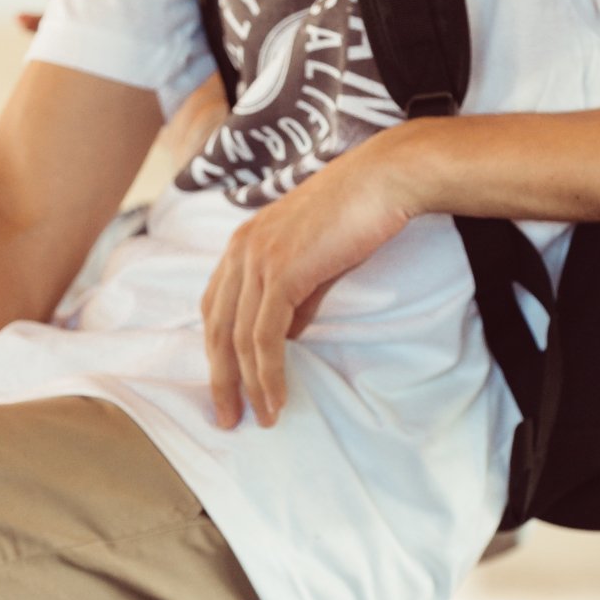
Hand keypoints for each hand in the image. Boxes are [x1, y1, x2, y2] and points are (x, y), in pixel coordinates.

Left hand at [200, 134, 418, 427]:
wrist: (384, 181)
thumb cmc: (357, 216)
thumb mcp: (316, 261)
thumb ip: (295, 298)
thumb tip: (286, 338)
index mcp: (243, 244)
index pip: (216, 308)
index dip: (219, 352)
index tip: (228, 388)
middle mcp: (240, 250)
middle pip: (216, 328)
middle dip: (220, 379)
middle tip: (227, 419)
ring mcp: (257, 259)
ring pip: (238, 338)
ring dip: (248, 385)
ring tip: (262, 418)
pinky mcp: (280, 271)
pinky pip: (264, 336)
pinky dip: (268, 372)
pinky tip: (277, 397)